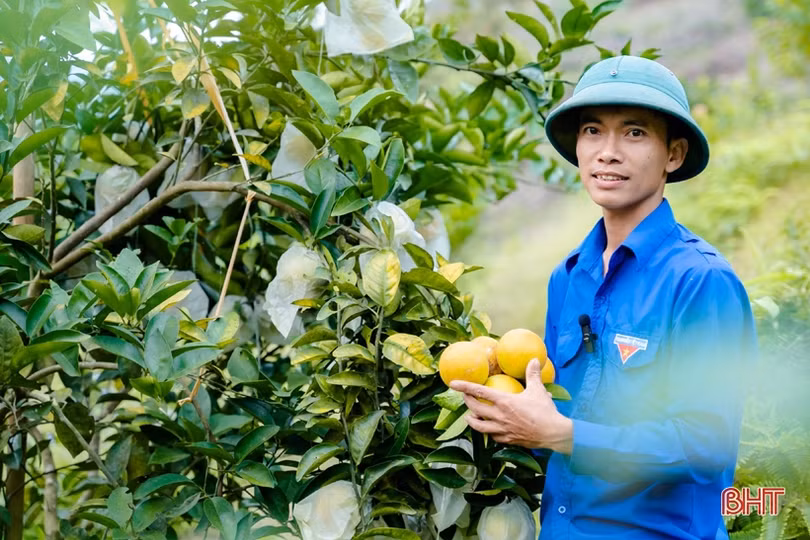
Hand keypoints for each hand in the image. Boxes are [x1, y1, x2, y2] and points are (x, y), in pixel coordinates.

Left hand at [449, 359, 572, 453]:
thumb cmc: (545, 411)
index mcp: (504, 402)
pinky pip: (492, 436)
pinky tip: (489, 428)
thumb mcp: (538, 390)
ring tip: (469, 416)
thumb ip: (533, 374)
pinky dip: (488, 431)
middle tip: (465, 397)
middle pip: (475, 408)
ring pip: (478, 426)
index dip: (464, 386)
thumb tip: (534, 360)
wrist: (553, 434)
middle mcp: (499, 416)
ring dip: (472, 420)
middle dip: (467, 401)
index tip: (453, 383)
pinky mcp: (507, 440)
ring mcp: (502, 429)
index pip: (479, 392)